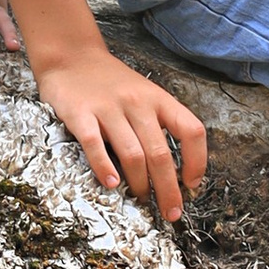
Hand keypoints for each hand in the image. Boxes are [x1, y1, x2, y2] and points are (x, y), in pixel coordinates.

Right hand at [35, 42, 209, 221]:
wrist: (71, 56)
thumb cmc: (111, 82)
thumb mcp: (145, 94)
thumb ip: (159, 124)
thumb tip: (175, 169)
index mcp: (159, 99)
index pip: (191, 130)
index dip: (197, 161)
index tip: (191, 185)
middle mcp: (137, 103)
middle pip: (161, 153)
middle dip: (169, 189)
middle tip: (170, 212)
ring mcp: (108, 108)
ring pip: (132, 154)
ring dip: (140, 185)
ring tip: (141, 201)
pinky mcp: (80, 114)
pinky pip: (94, 145)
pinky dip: (104, 168)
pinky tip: (112, 185)